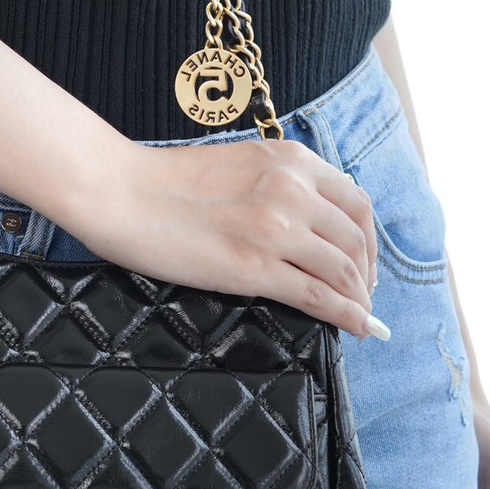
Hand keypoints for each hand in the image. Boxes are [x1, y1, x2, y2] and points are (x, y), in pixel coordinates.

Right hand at [76, 136, 383, 339]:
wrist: (120, 191)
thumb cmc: (166, 181)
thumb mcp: (239, 165)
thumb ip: (278, 183)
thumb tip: (306, 220)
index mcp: (289, 159)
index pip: (356, 202)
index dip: (369, 239)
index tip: (364, 261)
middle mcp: (292, 189)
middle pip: (357, 238)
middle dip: (368, 273)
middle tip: (363, 295)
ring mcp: (276, 228)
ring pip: (345, 270)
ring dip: (360, 299)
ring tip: (360, 318)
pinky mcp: (256, 267)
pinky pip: (320, 296)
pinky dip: (347, 316)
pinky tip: (355, 329)